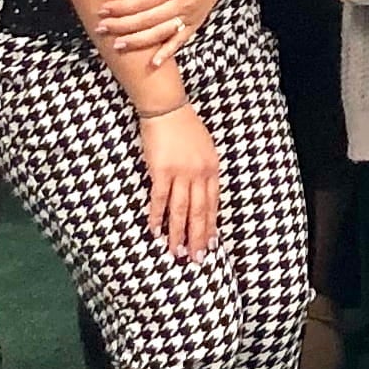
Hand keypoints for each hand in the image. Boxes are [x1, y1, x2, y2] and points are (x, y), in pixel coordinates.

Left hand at [95, 0, 225, 66]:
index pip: (143, 1)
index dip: (122, 7)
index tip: (104, 9)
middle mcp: (183, 4)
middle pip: (147, 20)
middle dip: (122, 25)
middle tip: (101, 28)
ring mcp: (190, 17)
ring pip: (160, 34)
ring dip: (137, 41)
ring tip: (116, 45)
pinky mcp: (195, 24)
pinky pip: (179, 41)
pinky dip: (167, 54)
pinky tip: (153, 63)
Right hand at [139, 104, 219, 259]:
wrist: (167, 109)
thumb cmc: (185, 127)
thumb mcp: (204, 149)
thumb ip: (204, 171)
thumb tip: (202, 192)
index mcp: (212, 169)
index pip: (213, 204)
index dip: (210, 226)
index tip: (210, 244)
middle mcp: (200, 174)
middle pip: (200, 212)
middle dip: (198, 237)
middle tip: (196, 259)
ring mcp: (181, 173)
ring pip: (181, 210)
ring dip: (179, 234)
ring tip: (177, 253)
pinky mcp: (161, 170)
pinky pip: (160, 199)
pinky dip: (157, 217)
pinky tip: (156, 231)